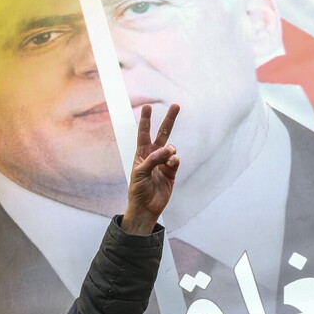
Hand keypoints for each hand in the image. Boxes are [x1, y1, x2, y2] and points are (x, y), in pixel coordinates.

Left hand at [121, 104, 179, 234]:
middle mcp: (153, 156)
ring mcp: (163, 163)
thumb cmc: (138, 190)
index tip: (147, 106)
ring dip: (170, 150)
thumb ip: (153, 159)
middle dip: (169, 120)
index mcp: (141, 154)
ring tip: (168, 156)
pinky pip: (176, 161)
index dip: (146, 120)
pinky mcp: (172, 172)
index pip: (144, 133)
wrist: (146, 207)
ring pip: (171, 149)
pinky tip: (172, 162)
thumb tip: (169, 150)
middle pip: (163, 134)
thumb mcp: (140, 172)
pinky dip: (175, 160)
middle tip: (176, 105)